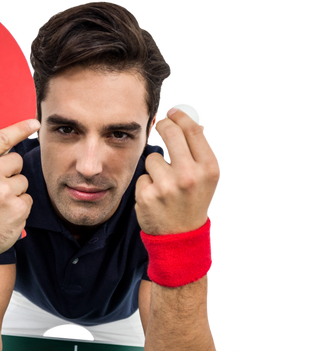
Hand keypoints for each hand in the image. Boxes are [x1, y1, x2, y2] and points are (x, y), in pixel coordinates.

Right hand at [0, 119, 39, 265]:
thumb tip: (10, 145)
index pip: (1, 138)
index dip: (20, 128)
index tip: (35, 123)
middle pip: (17, 161)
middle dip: (11, 174)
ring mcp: (2, 191)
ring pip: (23, 181)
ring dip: (15, 192)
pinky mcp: (16, 207)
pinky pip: (27, 199)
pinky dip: (19, 208)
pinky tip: (4, 216)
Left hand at [135, 108, 221, 235]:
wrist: (181, 238)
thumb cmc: (194, 202)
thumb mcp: (207, 178)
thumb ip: (202, 150)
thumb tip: (197, 122)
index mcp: (209, 168)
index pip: (191, 129)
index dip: (179, 116)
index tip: (171, 112)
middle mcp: (190, 175)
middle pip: (170, 133)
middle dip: (163, 125)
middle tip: (159, 124)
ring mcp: (167, 186)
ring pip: (152, 158)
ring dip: (155, 167)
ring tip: (165, 185)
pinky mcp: (147, 196)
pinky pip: (142, 177)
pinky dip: (146, 185)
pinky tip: (156, 198)